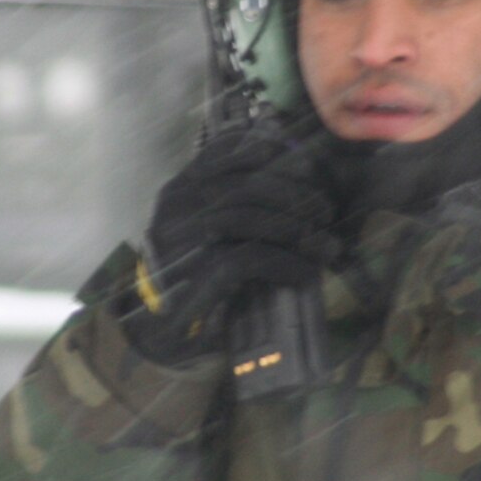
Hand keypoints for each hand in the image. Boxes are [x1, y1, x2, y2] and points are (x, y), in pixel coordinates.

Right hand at [129, 118, 339, 359]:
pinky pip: (249, 260)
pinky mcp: (194, 275)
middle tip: (325, 211)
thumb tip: (291, 181)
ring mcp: (182, 240)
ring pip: (249, 219)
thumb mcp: (202, 231)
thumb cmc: (186, 277)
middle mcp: (177, 208)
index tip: (304, 163)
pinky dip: (284, 265)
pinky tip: (304, 274)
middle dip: (294, 194)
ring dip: (297, 232)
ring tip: (326, 247)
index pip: (222, 151)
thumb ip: (229, 204)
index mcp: (179, 190)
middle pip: (244, 185)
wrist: (154, 328)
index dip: (269, 152)